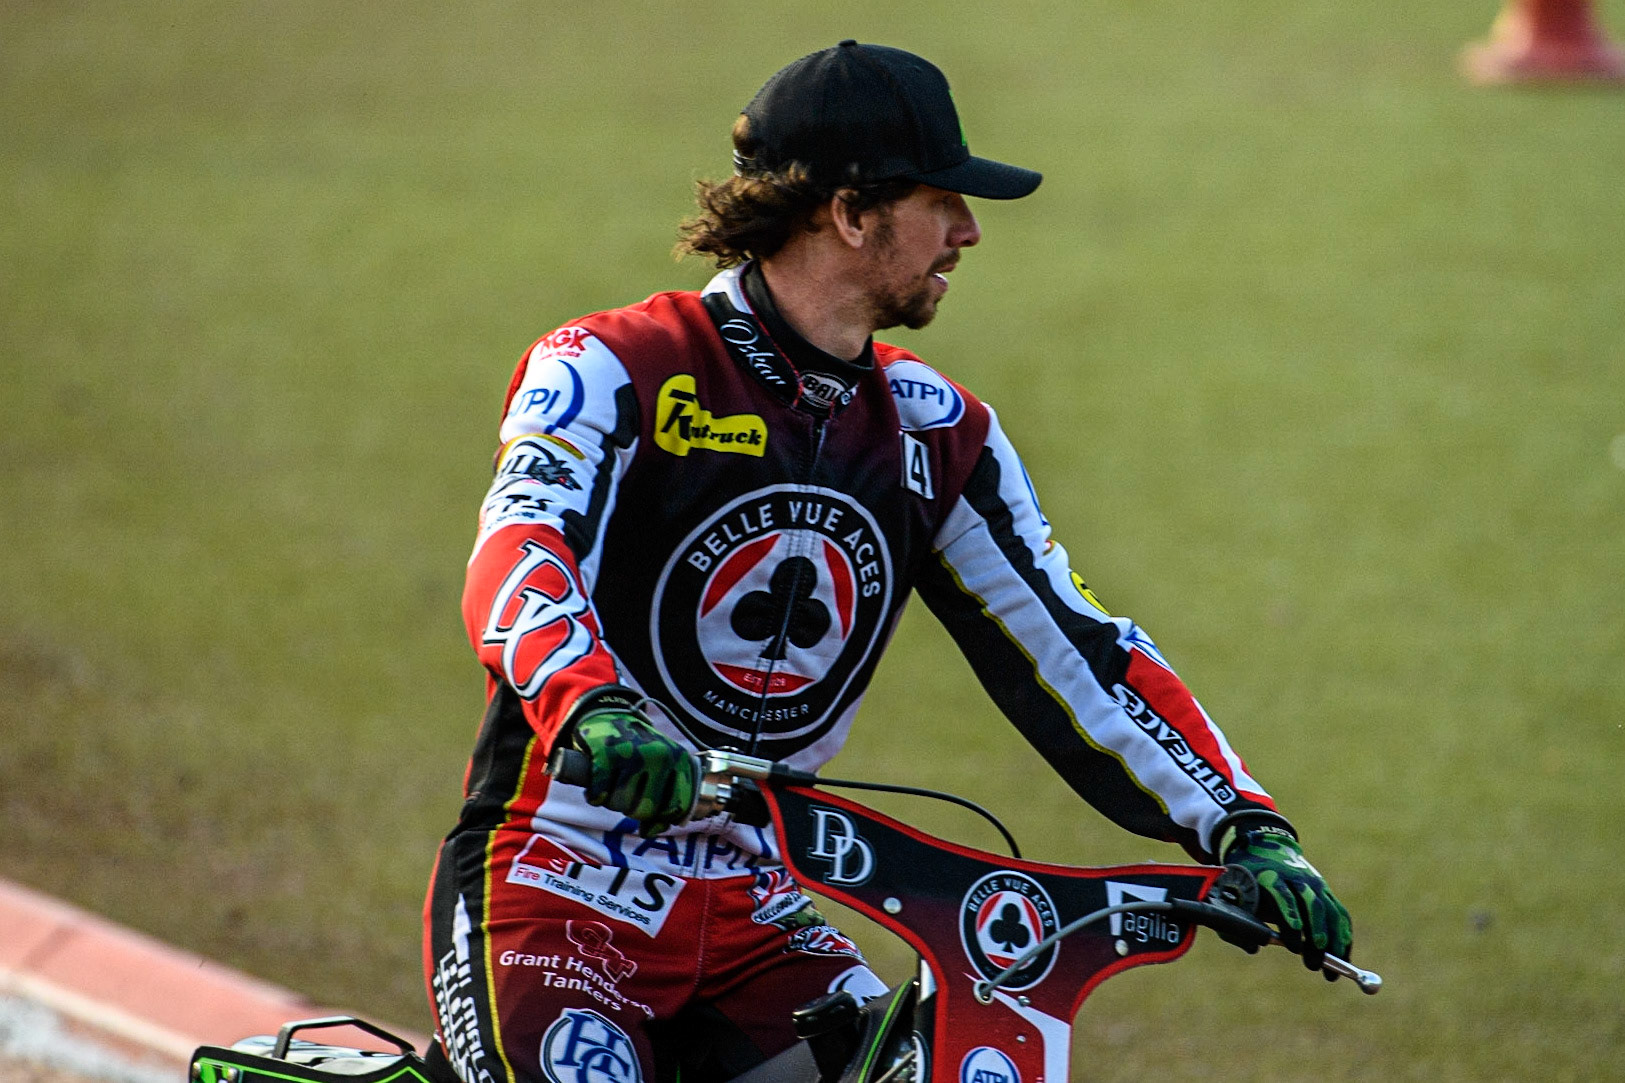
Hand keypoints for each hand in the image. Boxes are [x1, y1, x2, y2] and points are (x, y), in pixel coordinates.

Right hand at [568, 692, 696, 837]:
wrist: (609, 716)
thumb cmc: (638, 752)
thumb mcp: (662, 769)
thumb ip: (665, 800)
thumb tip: (651, 831)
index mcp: (679, 760)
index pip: (677, 806)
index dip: (661, 820)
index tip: (649, 819)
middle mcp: (660, 756)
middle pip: (645, 810)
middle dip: (631, 809)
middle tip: (625, 795)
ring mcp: (633, 753)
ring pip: (621, 804)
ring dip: (612, 801)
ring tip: (612, 785)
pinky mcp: (606, 753)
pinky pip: (599, 794)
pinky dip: (595, 796)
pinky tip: (596, 787)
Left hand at [1222, 824, 1352, 978]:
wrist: (1263, 847)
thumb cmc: (1245, 881)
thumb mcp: (1235, 896)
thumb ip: (1239, 921)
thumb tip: (1254, 947)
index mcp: (1269, 876)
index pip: (1284, 897)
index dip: (1291, 920)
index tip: (1294, 947)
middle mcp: (1296, 878)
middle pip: (1312, 905)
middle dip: (1315, 936)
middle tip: (1313, 964)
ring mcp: (1313, 883)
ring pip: (1330, 910)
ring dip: (1334, 940)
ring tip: (1331, 967)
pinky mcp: (1325, 890)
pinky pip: (1339, 913)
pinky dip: (1343, 935)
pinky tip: (1343, 956)